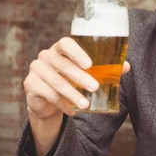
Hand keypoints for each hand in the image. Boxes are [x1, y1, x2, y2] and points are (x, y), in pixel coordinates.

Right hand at [23, 37, 129, 155]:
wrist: (48, 99)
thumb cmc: (71, 79)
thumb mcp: (86, 73)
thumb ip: (105, 68)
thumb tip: (126, 67)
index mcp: (60, 48)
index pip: (66, 44)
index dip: (77, 52)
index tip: (90, 64)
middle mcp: (46, 55)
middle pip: (63, 65)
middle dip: (80, 77)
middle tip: (95, 87)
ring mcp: (36, 69)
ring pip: (56, 82)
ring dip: (72, 94)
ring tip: (86, 105)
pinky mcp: (30, 84)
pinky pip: (48, 94)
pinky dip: (62, 104)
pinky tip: (72, 111)